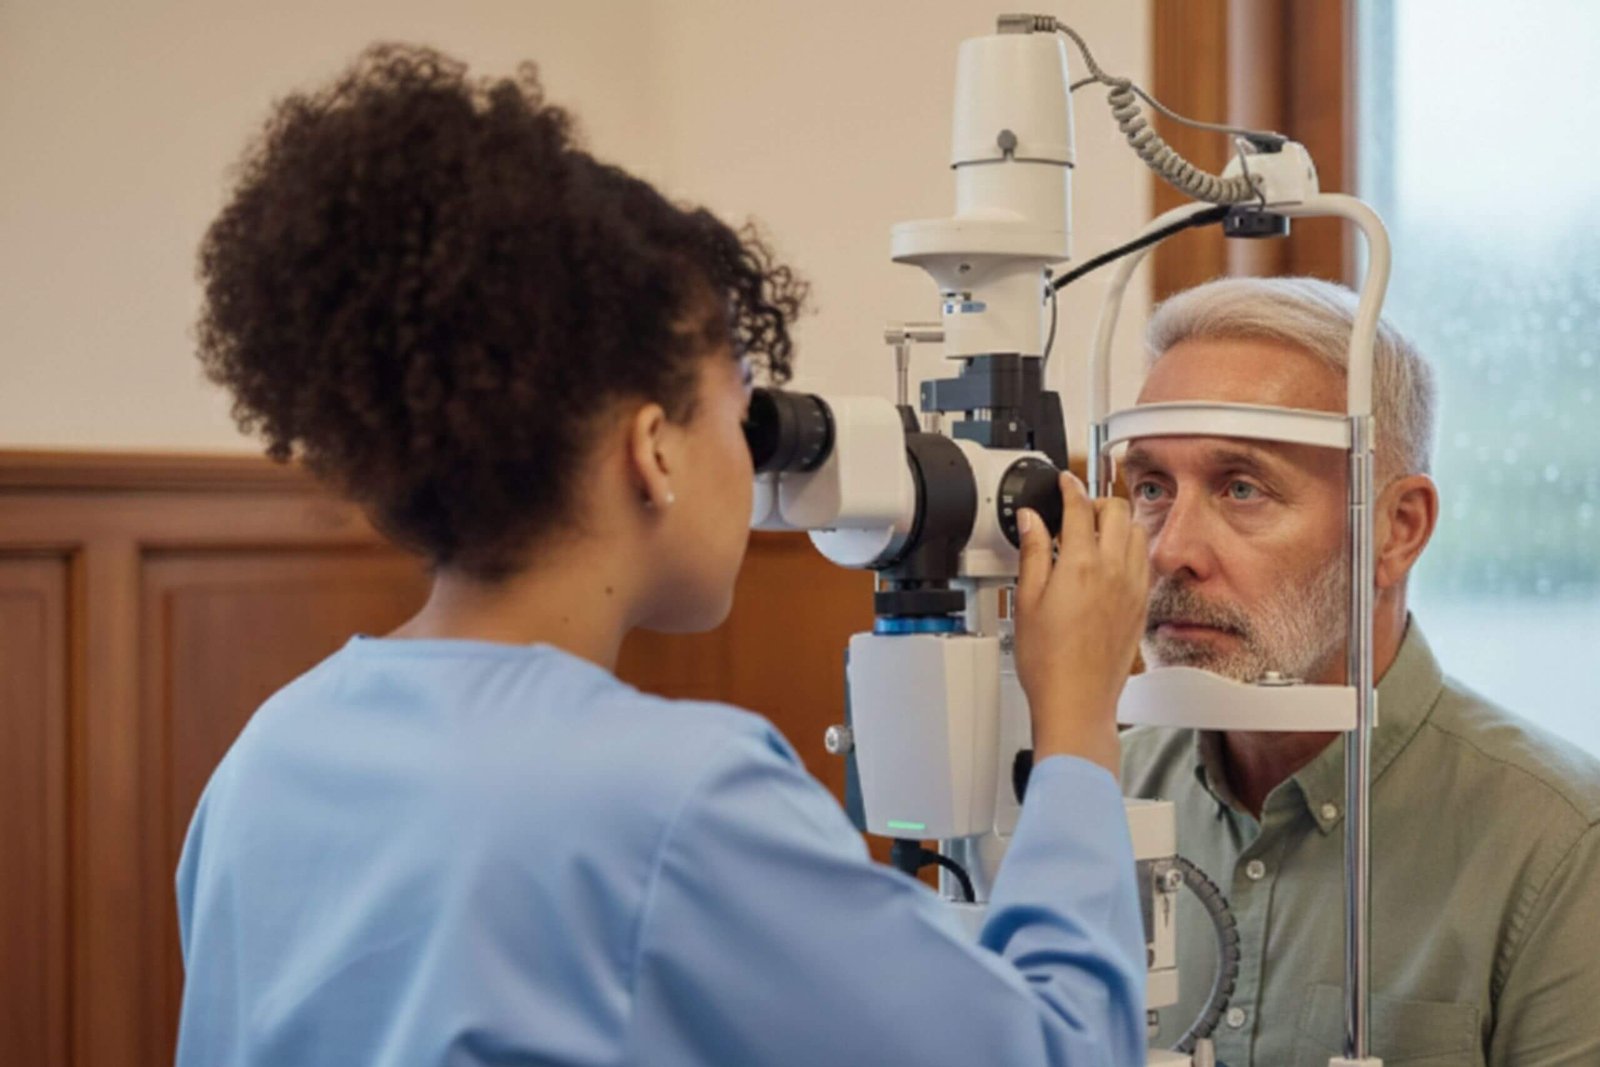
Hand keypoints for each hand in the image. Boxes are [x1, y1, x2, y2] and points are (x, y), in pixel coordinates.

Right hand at [1013, 472, 1148, 775]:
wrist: (1077, 700)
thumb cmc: (1048, 662)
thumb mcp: (1025, 601)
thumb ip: (1032, 552)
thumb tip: (1031, 520)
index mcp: (1080, 564)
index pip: (1079, 506)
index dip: (1069, 486)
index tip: (1063, 481)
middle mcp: (1113, 570)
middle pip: (1116, 509)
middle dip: (1096, 500)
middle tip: (1078, 508)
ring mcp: (1132, 587)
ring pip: (1136, 531)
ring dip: (1117, 523)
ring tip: (1095, 533)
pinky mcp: (1141, 604)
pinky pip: (1144, 560)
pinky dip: (1129, 548)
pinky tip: (1111, 562)